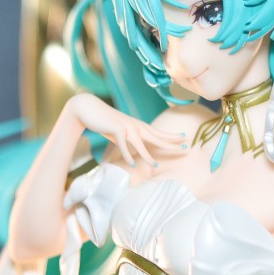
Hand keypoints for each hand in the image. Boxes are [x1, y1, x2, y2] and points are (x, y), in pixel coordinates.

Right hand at [64, 94, 186, 167]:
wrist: (89, 109)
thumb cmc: (105, 122)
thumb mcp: (120, 132)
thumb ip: (129, 140)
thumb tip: (134, 152)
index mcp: (138, 126)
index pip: (158, 133)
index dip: (171, 136)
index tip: (184, 138)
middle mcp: (135, 125)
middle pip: (156, 137)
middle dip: (170, 143)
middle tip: (185, 148)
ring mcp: (126, 127)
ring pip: (140, 144)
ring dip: (147, 155)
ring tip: (155, 165)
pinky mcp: (116, 129)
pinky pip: (123, 145)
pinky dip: (127, 155)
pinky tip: (132, 164)